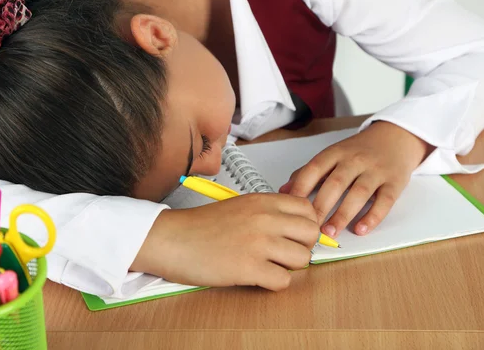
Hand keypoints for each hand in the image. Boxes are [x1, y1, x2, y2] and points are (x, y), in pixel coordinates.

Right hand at [131, 194, 319, 290]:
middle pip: (311, 233)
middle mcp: (265, 218)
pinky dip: (273, 283)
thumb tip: (293, 229)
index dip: (305, 225)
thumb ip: (266, 213)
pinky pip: (283, 281)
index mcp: (262, 201)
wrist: (172, 239)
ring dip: (289, 266)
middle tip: (283, 253)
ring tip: (268, 265)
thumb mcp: (238, 207)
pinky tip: (256, 276)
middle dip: (302, 246)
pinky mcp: (250, 268)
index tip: (294, 235)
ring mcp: (259, 243)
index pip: (307, 209)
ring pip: (303, 259)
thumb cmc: (200, 226)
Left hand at [280, 121, 430, 237]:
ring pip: (359, 193)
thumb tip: (282, 192)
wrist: (395, 138)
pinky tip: (360, 230)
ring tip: (330, 232)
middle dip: (320, 206)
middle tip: (309, 227)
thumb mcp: (332, 155)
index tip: (291, 207)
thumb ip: (307, 172)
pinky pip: (384, 201)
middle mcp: (355, 160)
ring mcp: (376, 171)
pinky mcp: (394, 182)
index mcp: (336, 152)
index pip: (314, 169)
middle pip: (335, 183)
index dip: (301, 187)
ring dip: (343, 215)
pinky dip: (372, 217)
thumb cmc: (358, 151)